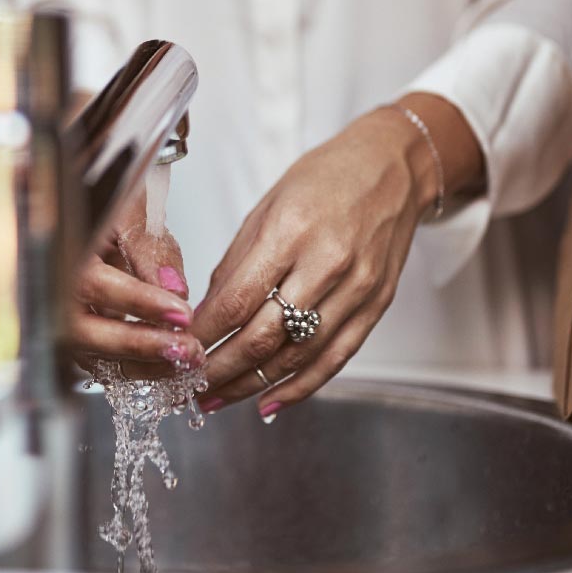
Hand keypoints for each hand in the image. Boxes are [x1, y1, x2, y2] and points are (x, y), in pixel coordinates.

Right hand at [67, 185, 204, 376]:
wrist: (82, 194)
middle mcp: (43, 286)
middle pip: (80, 332)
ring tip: (183, 358)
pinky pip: (94, 357)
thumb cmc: (101, 194)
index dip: (137, 302)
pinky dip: (130, 363)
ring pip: (86, 352)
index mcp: (54, 247)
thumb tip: (174, 288)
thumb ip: (148, 248)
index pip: (92, 284)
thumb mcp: (127, 209)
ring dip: (138, 361)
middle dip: (137, 344)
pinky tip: (165, 362)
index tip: (179, 313)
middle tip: (184, 348)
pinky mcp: (67, 330)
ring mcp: (51, 313)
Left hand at [192, 94, 482, 418]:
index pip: (236, 300)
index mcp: (291, 232)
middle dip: (220, 370)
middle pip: (263, 337)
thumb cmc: (325, 180)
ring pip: (296, 357)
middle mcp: (326, 265)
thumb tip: (204, 315)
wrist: (393, 168)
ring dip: (252, 386)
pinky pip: (334, 359)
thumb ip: (236, 265)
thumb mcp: (267, 208)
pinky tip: (269, 403)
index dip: (203, 335)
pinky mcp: (376, 307)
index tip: (178, 351)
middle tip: (190, 387)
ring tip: (217, 401)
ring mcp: (356, 290)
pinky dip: (299, 388)